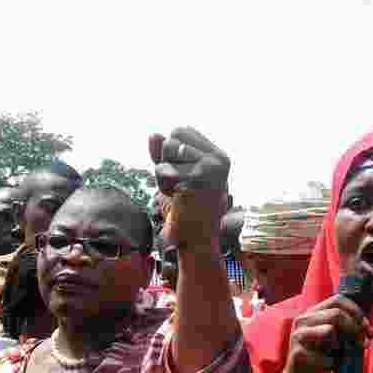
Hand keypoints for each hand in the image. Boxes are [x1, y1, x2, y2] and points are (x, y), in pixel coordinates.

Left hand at [148, 127, 229, 250]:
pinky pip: (164, 168)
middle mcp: (219, 158)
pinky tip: (177, 198)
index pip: (181, 131)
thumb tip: (153, 134)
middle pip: (173, 137)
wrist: (196, 241)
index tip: (181, 176)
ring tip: (179, 192)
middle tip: (179, 186)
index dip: (171, 152)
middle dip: (166, 160)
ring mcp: (211, 167)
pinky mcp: (198, 179)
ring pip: (168, 149)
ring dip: (163, 174)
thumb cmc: (186, 210)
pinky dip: (162, 184)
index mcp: (218, 155)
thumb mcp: (174, 175)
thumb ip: (164, 153)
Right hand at [270, 294, 372, 372]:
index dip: (356, 311)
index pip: (337, 300)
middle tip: (362, 344)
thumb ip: (347, 330)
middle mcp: (302, 320)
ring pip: (330, 330)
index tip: (366, 327)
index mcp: (312, 313)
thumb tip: (367, 329)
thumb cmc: (318, 359)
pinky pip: (326, 357)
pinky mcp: (297, 355)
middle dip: (355, 329)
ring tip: (338, 357)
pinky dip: (332, 365)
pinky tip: (326, 369)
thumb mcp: (333, 339)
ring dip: (342, 347)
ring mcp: (297, 336)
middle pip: (336, 314)